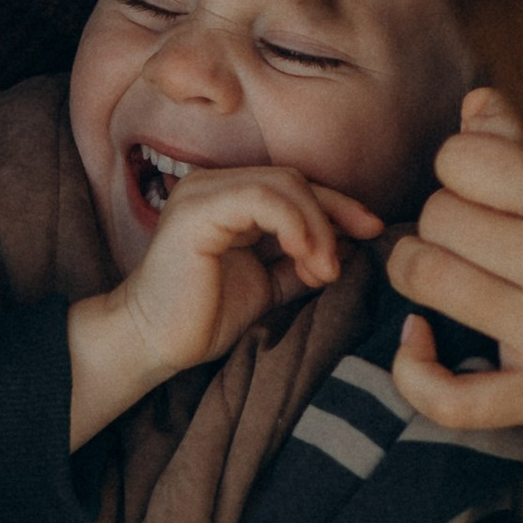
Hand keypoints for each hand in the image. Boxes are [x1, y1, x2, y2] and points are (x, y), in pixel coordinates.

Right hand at [66, 163, 380, 447]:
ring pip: (285, 184)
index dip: (338, 206)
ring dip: (317, 227)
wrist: (152, 343)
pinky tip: (306, 259)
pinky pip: (263, 200)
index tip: (370, 232)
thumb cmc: (202, 318)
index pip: (294, 186)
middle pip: (295, 179)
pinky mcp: (198, 208)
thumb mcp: (267, 285)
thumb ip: (300, 263)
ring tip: (325, 269)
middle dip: (336, 212)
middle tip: (352, 253)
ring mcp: (203, 191)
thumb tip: (350, 248)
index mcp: (226, 197)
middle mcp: (212, 184)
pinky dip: (296, 226)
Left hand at [387, 89, 522, 433]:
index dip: (462, 164)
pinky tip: (418, 338)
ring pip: (428, 278)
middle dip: (444, 214)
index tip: (484, 180)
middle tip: (472, 226)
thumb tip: (473, 109)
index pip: (461, 158)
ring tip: (436, 264)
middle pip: (438, 216)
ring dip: (414, 267)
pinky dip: (414, 371)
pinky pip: (449, 398)